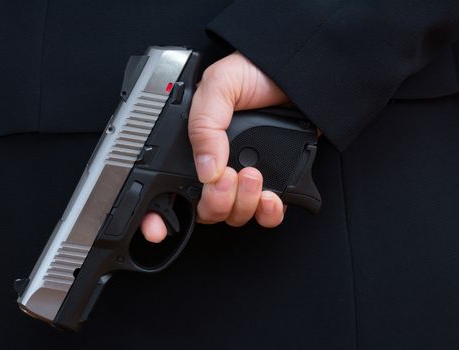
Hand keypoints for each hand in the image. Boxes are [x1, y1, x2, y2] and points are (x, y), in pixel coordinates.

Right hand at [141, 52, 289, 242]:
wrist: (300, 73)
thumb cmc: (257, 72)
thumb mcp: (220, 85)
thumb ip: (204, 124)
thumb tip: (204, 169)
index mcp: (196, 146)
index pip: (168, 188)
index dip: (158, 214)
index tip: (158, 228)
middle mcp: (217, 166)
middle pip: (204, 210)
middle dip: (214, 203)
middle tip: (226, 178)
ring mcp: (245, 178)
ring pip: (234, 215)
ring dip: (242, 203)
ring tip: (253, 174)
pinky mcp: (275, 182)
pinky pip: (266, 215)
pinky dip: (268, 213)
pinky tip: (270, 196)